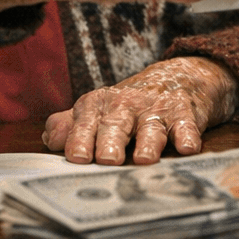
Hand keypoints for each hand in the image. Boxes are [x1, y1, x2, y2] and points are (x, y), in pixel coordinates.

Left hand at [42, 57, 238, 165]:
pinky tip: (188, 147)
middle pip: (116, 124)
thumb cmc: (127, 105)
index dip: (80, 140)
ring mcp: (155, 109)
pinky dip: (188, 135)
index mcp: (98, 106)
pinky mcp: (184, 113)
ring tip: (144, 159)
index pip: (86, 124)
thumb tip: (50, 138)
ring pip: (151, 127)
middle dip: (111, 141)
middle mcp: (126, 105)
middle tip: (108, 160)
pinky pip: (186, 125)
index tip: (77, 158)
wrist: (175, 77)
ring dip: (148, 142)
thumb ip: (70, 125)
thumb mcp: (97, 110)